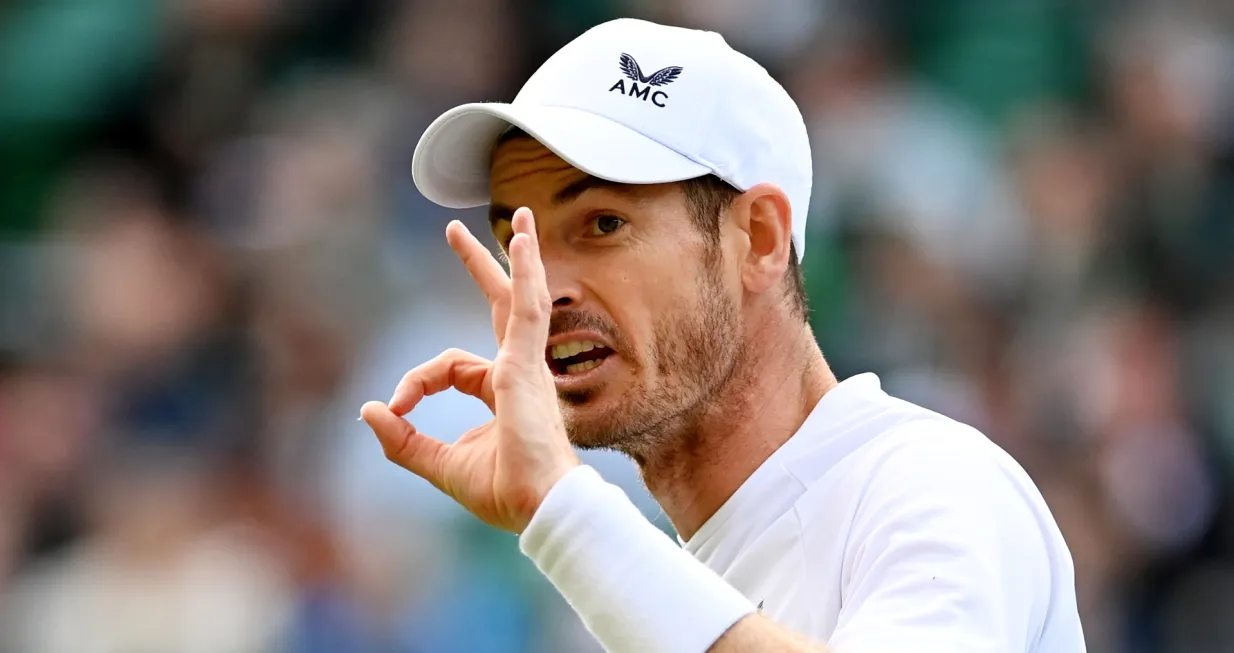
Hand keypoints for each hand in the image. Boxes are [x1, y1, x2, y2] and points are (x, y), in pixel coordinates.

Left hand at [360, 208, 578, 533]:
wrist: (539, 507)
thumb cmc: (505, 491)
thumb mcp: (439, 464)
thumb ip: (403, 440)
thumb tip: (368, 410)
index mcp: (501, 390)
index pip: (449, 367)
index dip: (413, 384)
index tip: (393, 410)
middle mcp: (518, 371)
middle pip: (500, 307)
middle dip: (482, 268)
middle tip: (456, 232)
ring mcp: (526, 365)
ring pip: (520, 298)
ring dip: (518, 257)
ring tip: (523, 220)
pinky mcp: (527, 365)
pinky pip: (528, 310)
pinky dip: (526, 274)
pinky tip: (522, 243)